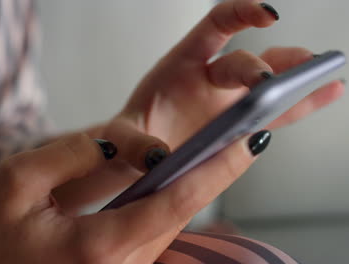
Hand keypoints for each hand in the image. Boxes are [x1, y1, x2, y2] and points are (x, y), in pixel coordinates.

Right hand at [0, 131, 267, 263]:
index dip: (216, 168)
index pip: (173, 202)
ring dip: (193, 187)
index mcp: (97, 247)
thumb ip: (74, 152)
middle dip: (213, 174)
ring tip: (215, 151)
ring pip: (171, 226)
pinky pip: (154, 235)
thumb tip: (125, 141)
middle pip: (180, 214)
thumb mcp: (18, 181)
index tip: (249, 141)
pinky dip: (169, 204)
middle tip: (239, 136)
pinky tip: (174, 180)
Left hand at [53, 0, 343, 211]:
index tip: (266, 15)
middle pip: (244, 62)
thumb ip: (133, 144)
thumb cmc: (128, 139)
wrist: (135, 157)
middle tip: (272, 83)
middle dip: (262, 69)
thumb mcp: (121, 138)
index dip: (241, 14)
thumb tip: (155, 156)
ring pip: (268, 80)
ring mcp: (227, 101)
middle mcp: (209, 78)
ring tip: (325, 71)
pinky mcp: (238, 124)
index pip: (215, 27)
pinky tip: (328, 93)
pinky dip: (300, 105)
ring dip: (295, 76)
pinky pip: (274, 113)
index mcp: (180, 66)